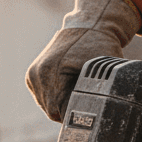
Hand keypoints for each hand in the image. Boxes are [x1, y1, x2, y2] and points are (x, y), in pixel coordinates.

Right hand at [26, 0, 140, 121]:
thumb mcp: (105, 71)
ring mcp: (33, 75)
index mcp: (53, 73)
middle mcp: (39, 74)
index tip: (89, 116)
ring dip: (61, 105)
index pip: (61, 111)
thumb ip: (102, 94)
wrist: (88, 24)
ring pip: (47, 106)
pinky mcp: (31, 76)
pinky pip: (43, 98)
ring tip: (77, 93)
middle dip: (68, 111)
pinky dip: (55, 98)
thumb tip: (110, 114)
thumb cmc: (100, 46)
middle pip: (52, 111)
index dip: (76, 117)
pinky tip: (67, 88)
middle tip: (86, 105)